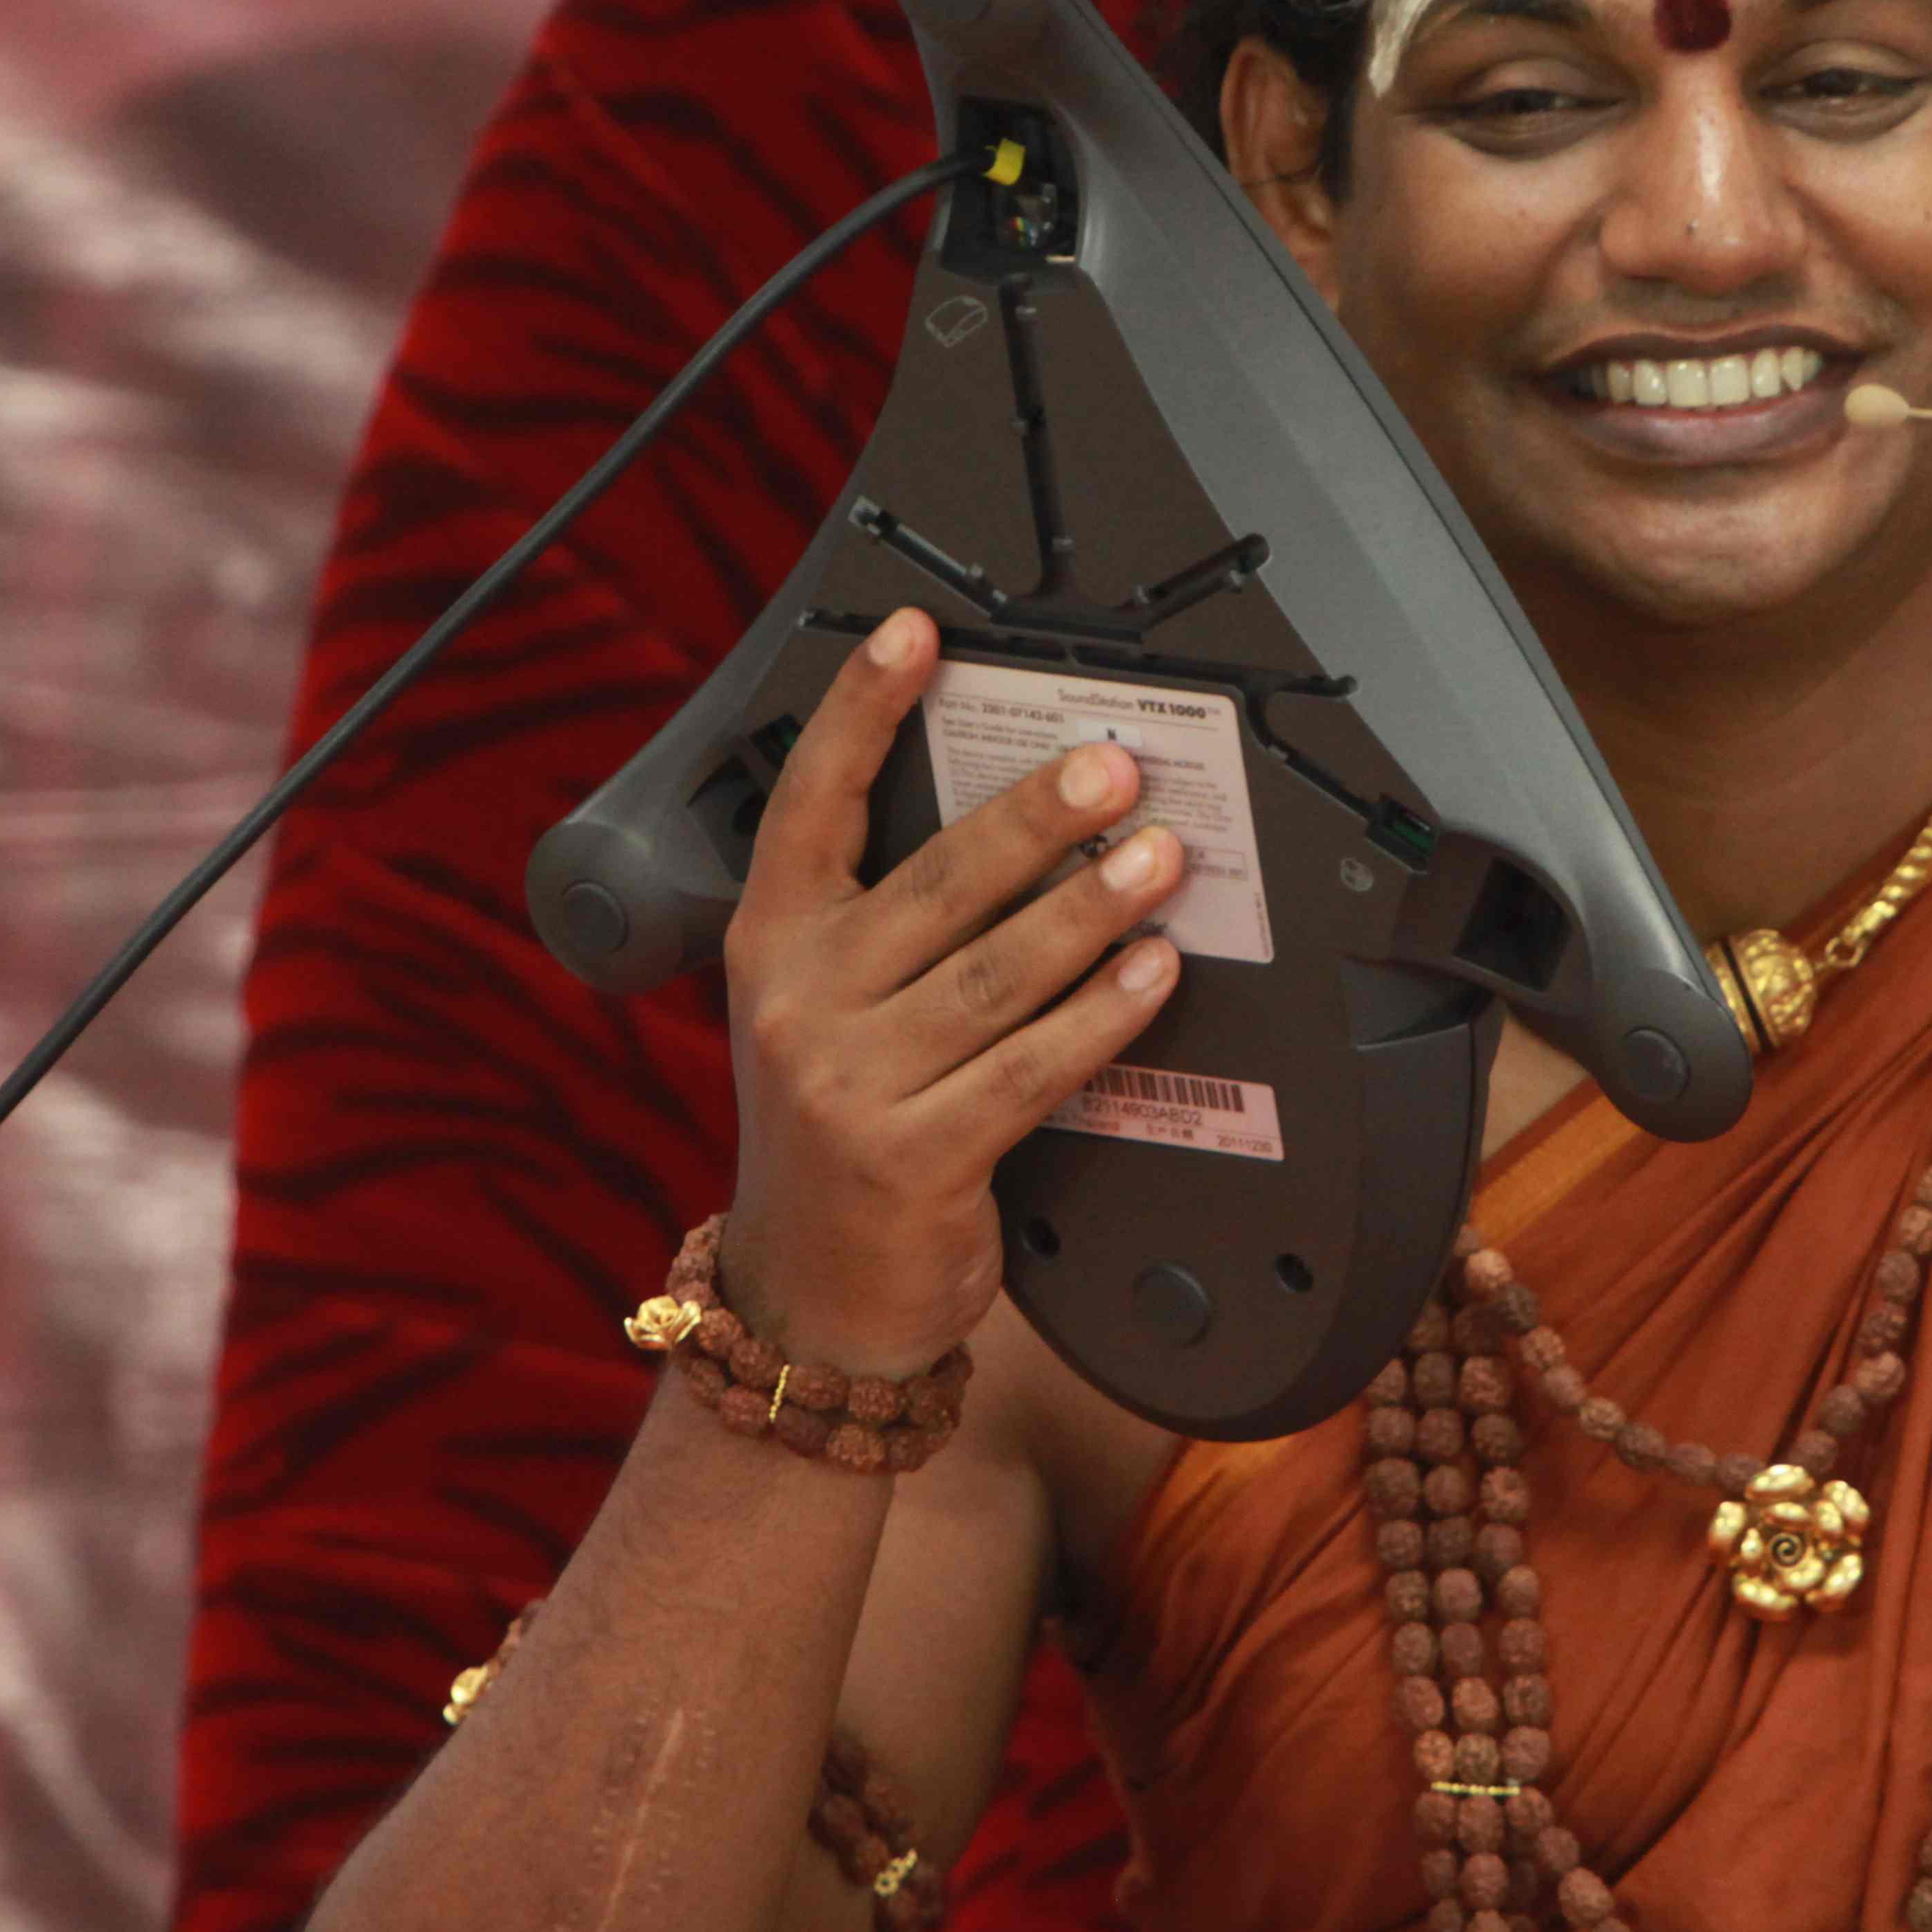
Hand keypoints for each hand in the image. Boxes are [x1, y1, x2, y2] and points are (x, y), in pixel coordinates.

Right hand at [715, 605, 1184, 1377]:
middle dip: (1033, 816)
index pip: (809, 802)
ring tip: (1160, 857)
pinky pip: (1030, 1069)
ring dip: (1089, 908)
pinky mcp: (913, 1158)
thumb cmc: (840, 1130)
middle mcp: (798, 1000)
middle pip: (933, 881)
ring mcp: (849, 1082)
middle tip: (1113, 764)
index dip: (861, 710)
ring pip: (994, 972)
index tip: (915, 632)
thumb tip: (1026, 824)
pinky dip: (1100, 1017)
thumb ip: (886, 924)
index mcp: (771, 941)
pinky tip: (1154, 974)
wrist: (808, 1299)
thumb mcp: (821, 1010)